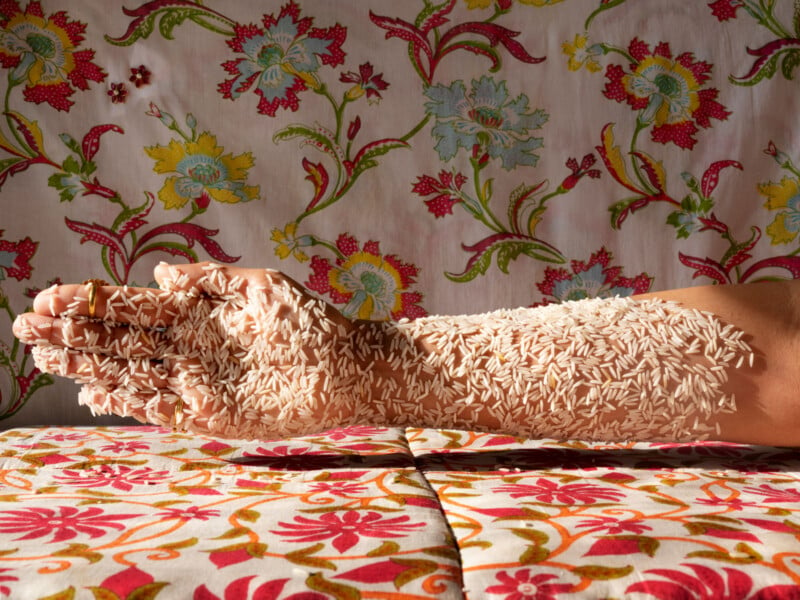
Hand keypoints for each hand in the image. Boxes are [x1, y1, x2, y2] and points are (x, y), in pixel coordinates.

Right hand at [13, 262, 362, 438]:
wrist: (348, 367)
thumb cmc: (311, 323)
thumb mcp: (261, 287)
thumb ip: (211, 280)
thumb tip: (158, 276)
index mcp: (198, 315)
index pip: (133, 309)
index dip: (91, 304)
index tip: (49, 297)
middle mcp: (189, 349)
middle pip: (121, 342)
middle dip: (75, 334)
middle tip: (27, 326)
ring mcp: (197, 384)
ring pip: (131, 374)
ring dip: (89, 367)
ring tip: (47, 356)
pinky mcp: (212, 416)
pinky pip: (161, 409)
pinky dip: (128, 401)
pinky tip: (95, 393)